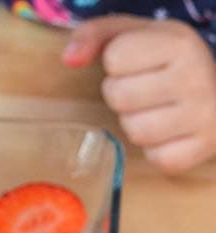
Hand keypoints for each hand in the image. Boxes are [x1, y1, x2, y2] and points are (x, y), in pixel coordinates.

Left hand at [63, 16, 215, 172]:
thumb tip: (68, 58)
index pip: (114, 58)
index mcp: (179, 42)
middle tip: (145, 91)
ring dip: (136, 124)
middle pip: (119, 97)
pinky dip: (155, 151)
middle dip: (122, 96)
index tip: (139, 65)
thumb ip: (97, 35)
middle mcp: (195, 77)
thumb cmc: (168, 64)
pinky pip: (155, 159)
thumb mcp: (138, 36)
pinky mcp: (200, 149)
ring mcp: (202, 116)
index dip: (117, 64)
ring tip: (156, 111)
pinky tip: (169, 133)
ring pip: (135, 132)